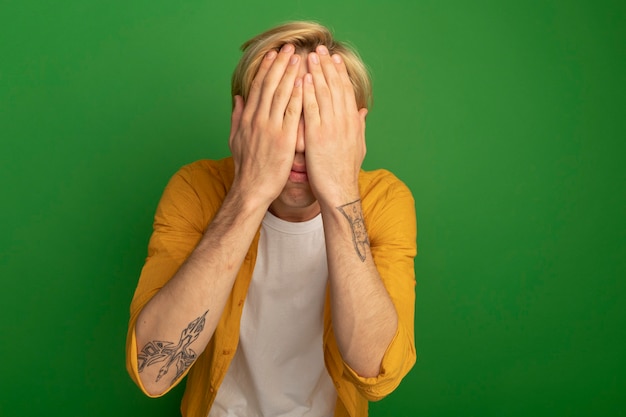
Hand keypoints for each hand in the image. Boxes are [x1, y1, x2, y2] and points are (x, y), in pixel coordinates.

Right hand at [229, 44, 303, 205]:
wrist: (252, 189)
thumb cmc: (246, 167)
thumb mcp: (235, 139)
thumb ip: (237, 116)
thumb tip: (238, 98)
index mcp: (248, 118)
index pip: (257, 87)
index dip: (266, 68)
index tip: (273, 54)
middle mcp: (258, 120)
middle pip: (269, 85)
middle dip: (280, 64)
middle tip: (289, 48)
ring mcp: (271, 129)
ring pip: (281, 94)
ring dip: (290, 74)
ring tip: (299, 58)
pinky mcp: (284, 139)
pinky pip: (292, 113)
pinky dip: (298, 96)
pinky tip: (305, 83)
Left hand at [302, 45, 368, 206]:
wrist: (339, 192)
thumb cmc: (345, 172)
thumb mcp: (358, 146)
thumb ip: (359, 126)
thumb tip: (363, 112)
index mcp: (353, 123)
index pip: (346, 91)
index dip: (339, 73)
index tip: (333, 58)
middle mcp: (344, 122)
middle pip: (336, 87)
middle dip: (327, 66)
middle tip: (320, 49)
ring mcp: (331, 128)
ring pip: (325, 94)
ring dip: (317, 73)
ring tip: (310, 57)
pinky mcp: (317, 136)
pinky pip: (312, 110)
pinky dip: (308, 92)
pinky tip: (304, 79)